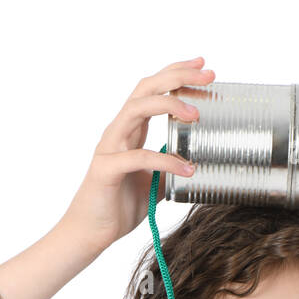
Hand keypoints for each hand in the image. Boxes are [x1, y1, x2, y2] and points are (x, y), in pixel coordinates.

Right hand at [61, 57, 214, 255]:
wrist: (91, 232)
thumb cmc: (118, 205)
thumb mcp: (155, 183)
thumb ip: (170, 167)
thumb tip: (197, 163)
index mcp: (130, 130)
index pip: (151, 90)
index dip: (175, 73)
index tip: (202, 65)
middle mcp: (118, 132)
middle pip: (145, 89)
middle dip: (177, 76)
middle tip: (207, 73)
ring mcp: (110, 147)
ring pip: (137, 109)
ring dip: (169, 105)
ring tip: (196, 115)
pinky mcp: (106, 169)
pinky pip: (138, 157)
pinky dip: (166, 162)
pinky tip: (187, 169)